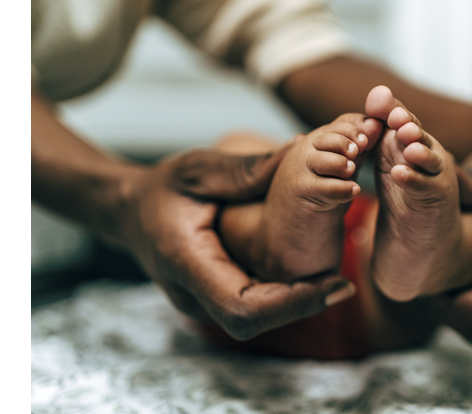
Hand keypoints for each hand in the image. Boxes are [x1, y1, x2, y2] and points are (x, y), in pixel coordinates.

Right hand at [119, 143, 354, 339]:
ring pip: (257, 319)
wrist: (128, 211)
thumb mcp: (199, 168)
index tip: (334, 285)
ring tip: (334, 277)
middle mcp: (193, 295)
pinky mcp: (213, 300)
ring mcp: (202, 303)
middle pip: (255, 319)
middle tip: (343, 282)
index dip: (293, 303)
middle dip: (302, 304)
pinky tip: (310, 275)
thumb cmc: (161, 188)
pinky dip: (284, 296)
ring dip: (296, 303)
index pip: (243, 307)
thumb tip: (301, 151)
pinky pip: (253, 308)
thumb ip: (247, 168)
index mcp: (187, 263)